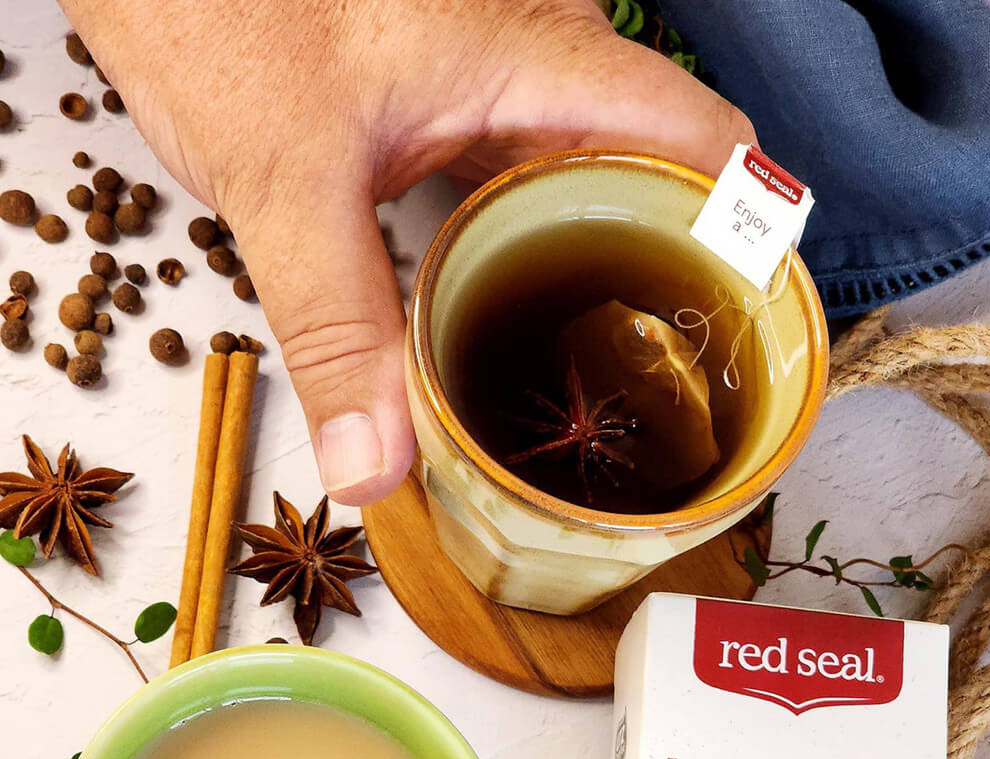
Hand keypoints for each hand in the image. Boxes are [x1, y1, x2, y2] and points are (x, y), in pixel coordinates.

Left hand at [59, 0, 753, 504]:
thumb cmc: (217, 4)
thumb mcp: (283, 182)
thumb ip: (336, 329)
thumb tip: (378, 468)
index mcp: (537, 59)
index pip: (703, 144)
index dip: (751, 235)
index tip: (758, 330)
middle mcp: (538, 65)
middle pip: (661, 175)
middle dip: (676, 278)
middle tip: (679, 393)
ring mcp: (497, 80)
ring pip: (595, 181)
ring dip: (607, 269)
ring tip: (617, 378)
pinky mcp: (451, 103)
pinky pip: (529, 181)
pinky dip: (537, 250)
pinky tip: (518, 318)